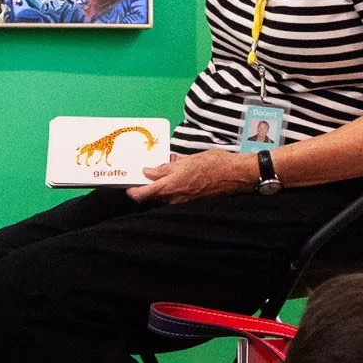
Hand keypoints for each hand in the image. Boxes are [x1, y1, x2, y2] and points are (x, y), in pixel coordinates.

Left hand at [130, 150, 254, 204]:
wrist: (234, 175)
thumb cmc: (211, 164)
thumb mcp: (185, 161)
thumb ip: (165, 168)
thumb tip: (148, 172)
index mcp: (170, 186)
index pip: (144, 194)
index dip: (134, 191)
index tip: (128, 186)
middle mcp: (174, 198)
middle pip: (152, 198)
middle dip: (145, 190)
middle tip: (140, 179)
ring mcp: (183, 202)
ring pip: (164, 198)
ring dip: (158, 190)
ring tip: (156, 177)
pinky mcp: (192, 201)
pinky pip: (175, 198)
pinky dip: (170, 190)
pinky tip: (173, 181)